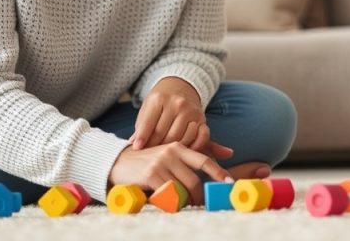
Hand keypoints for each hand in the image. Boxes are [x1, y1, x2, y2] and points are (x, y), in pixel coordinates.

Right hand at [109, 141, 233, 204]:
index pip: (204, 160)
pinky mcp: (151, 175)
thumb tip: (230, 152)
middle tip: (199, 204)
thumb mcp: (171, 154)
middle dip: (198, 195)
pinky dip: (171, 202)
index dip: (218, 172)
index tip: (229, 183)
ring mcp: (161, 163)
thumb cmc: (149, 160)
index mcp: (179, 146)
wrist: (119, 162)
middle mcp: (171, 152)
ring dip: (184, 201)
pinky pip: (168, 194)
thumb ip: (196, 155)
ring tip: (182, 204)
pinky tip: (168, 203)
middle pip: (194, 180)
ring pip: (181, 189)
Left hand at [131, 77, 210, 151]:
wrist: (180, 86)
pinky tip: (184, 150)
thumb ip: (141, 125)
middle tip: (149, 154)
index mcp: (160, 99)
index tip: (136, 148)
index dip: (142, 138)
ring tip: (164, 153)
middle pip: (164, 134)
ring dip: (171, 149)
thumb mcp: (148, 107)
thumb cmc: (161, 100)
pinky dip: (193, 147)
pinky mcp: (202, 119)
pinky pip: (200, 138)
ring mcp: (191, 111)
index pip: (149, 124)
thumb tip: (134, 144)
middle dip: (155, 146)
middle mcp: (177, 104)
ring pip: (180, 139)